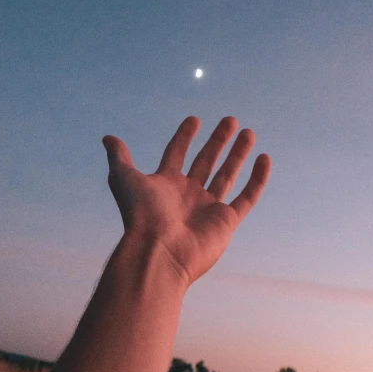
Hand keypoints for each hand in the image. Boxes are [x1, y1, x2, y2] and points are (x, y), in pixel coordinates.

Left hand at [102, 115, 271, 288]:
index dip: (184, 137)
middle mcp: (187, 195)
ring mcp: (208, 208)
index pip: (176, 154)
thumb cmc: (140, 215)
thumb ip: (119, 157)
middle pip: (206, 161)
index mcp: (166, 184)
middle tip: (230, 120)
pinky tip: (264, 158)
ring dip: (238, 153)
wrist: (157, 252)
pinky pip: (246, 197)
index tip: (194, 120)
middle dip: (218, 140)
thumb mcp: (124, 179)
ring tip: (248, 132)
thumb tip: (108, 138)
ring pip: (227, 174)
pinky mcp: (226, 222)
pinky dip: (257, 179)